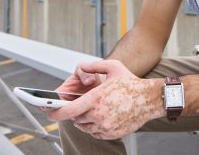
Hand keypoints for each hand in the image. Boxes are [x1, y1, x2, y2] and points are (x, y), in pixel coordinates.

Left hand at [46, 60, 164, 139]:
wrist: (149, 99)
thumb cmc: (131, 82)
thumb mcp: (113, 67)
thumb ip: (94, 65)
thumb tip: (81, 66)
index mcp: (96, 99)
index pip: (68, 110)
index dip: (56, 112)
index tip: (49, 112)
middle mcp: (98, 114)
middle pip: (76, 118)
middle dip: (77, 112)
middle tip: (86, 103)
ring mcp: (105, 126)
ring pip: (85, 126)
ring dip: (86, 119)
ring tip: (96, 109)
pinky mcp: (112, 134)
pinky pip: (96, 133)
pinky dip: (96, 126)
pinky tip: (105, 116)